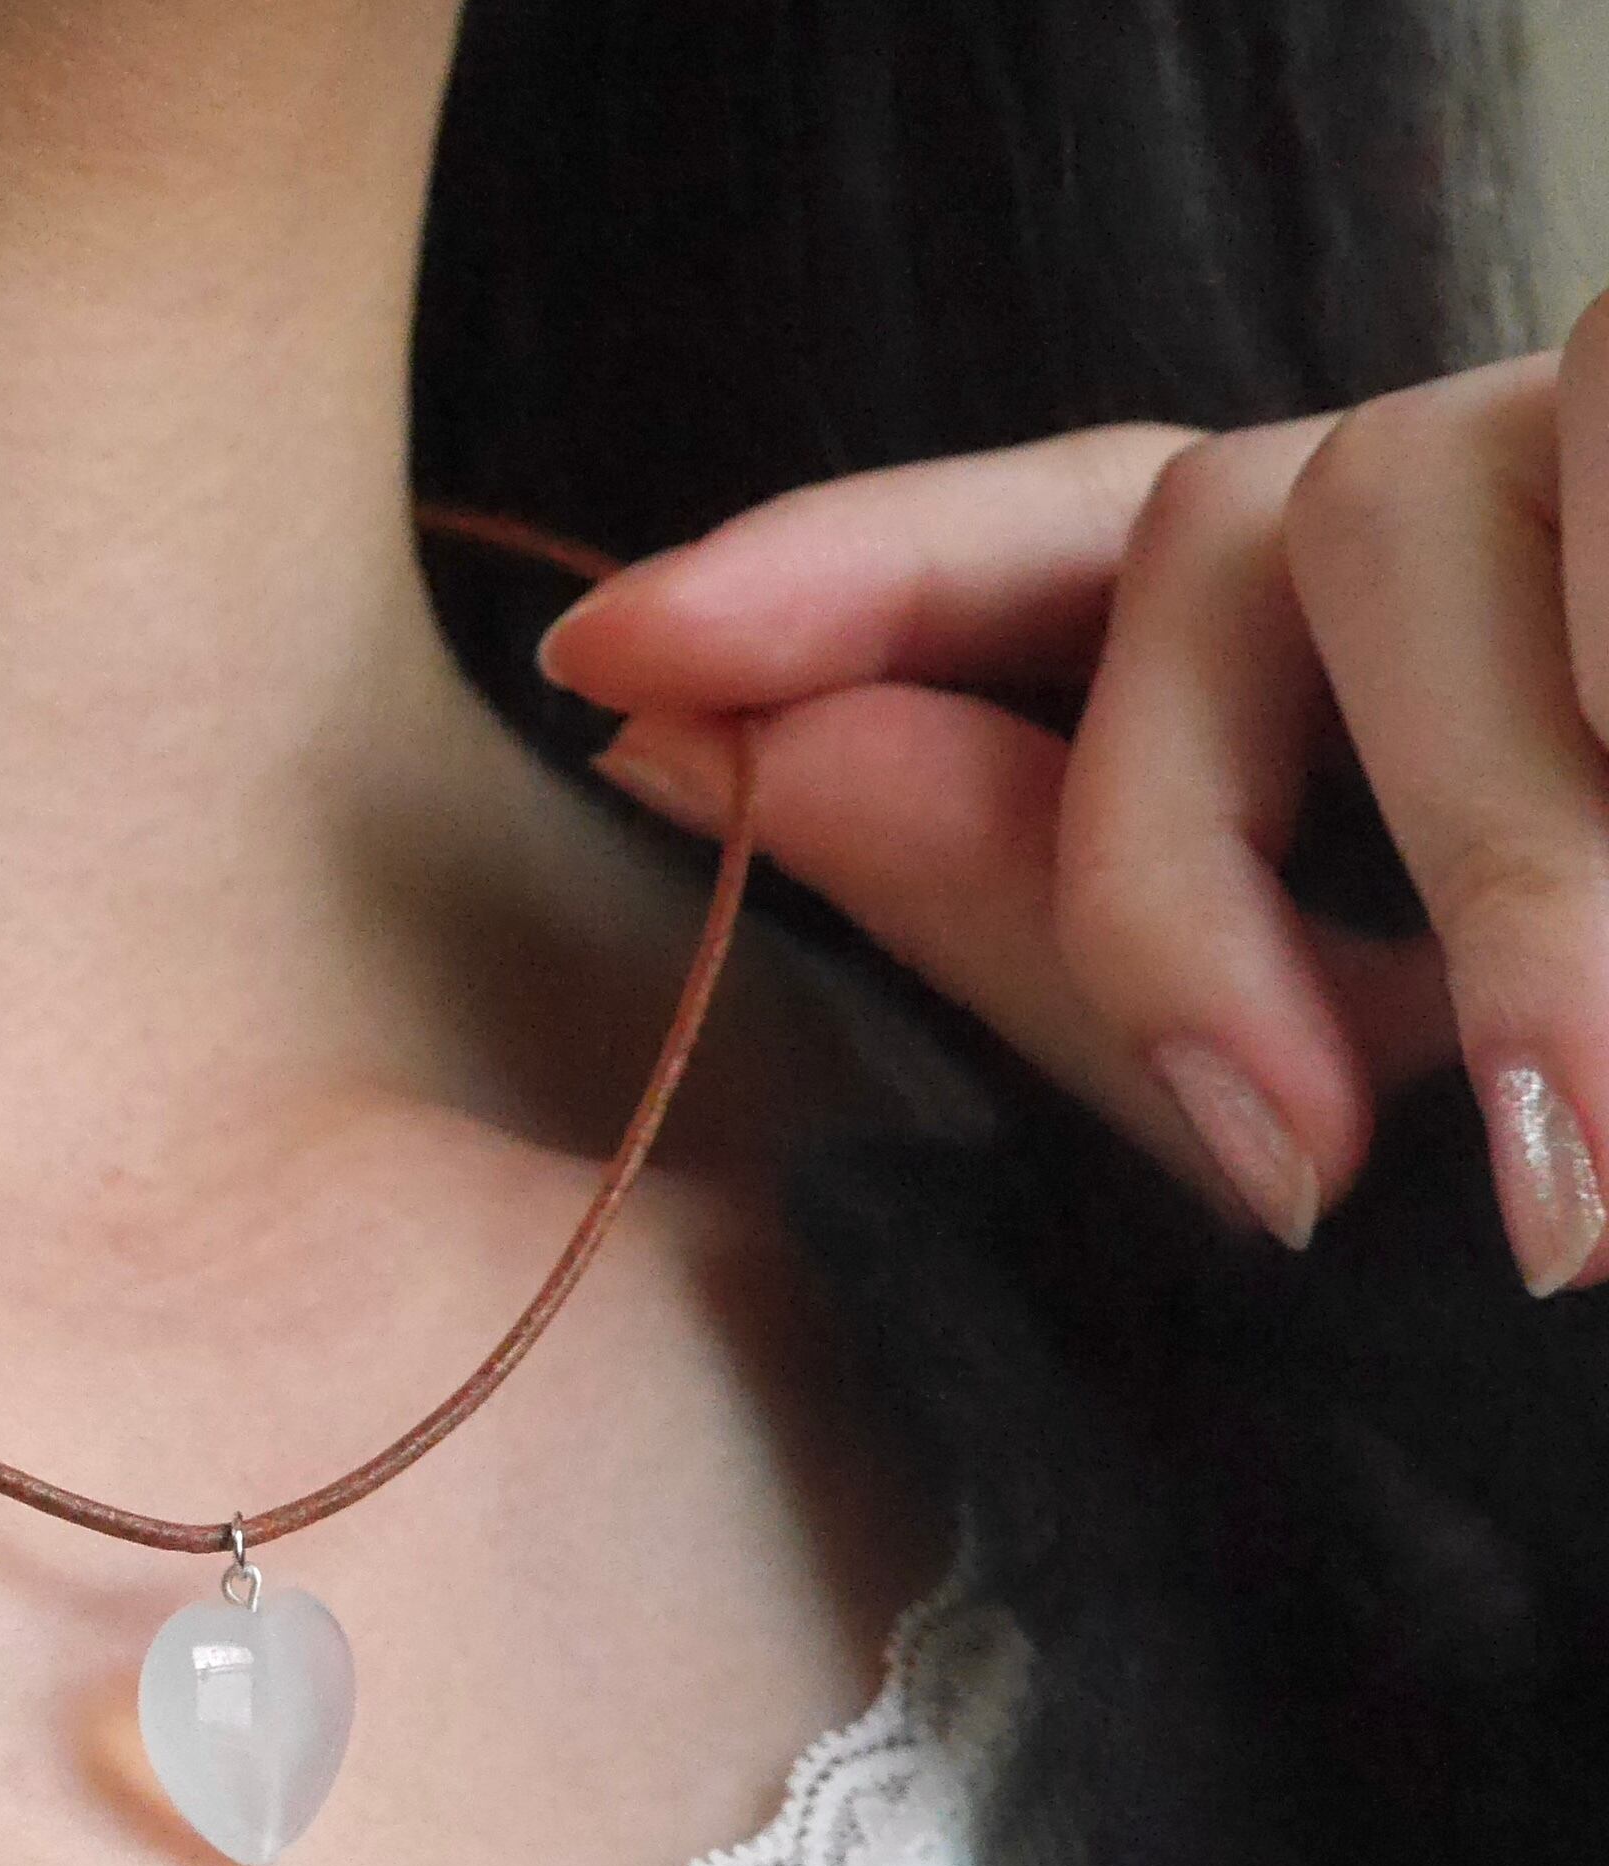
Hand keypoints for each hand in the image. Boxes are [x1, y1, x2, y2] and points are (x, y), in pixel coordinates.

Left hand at [535, 301, 1608, 1297]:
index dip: (839, 579)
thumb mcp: (1352, 1091)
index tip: (610, 663)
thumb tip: (774, 758)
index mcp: (1359, 653)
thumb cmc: (1586, 1157)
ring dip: (1498, 872)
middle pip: (1199, 535)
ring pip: (1382, 503)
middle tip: (1300, 1175)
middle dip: (1177, 879)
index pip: (1069, 549)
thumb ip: (1068, 937)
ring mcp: (1584, 434)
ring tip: (1583, 1159)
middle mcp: (1470, 500)